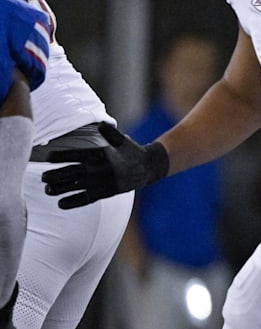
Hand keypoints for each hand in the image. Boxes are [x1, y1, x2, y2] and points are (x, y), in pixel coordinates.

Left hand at [40, 123, 167, 209]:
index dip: (59, 157)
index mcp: (101, 154)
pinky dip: (73, 202)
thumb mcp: (121, 139)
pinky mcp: (106, 192)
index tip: (48, 158)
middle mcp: (99, 168)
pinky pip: (86, 199)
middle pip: (71, 172)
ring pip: (75, 186)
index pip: (75, 154)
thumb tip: (100, 124)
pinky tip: (61, 203)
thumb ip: (109, 132)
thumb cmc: (131, 151)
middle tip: (43, 177)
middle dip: (54, 175)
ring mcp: (102, 182)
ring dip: (59, 189)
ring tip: (48, 190)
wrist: (148, 167)